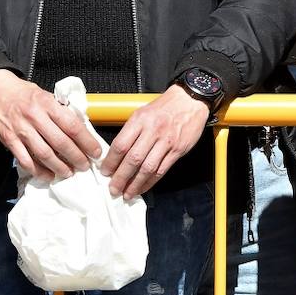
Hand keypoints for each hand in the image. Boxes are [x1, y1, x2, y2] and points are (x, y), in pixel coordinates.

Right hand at [0, 69, 101, 181]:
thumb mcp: (48, 95)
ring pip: (44, 154)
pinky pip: (25, 160)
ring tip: (68, 173)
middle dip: (76, 157)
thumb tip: (81, 128)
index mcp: (48, 105)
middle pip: (60, 143)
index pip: (72, 126)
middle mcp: (35, 118)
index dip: (86, 141)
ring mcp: (21, 130)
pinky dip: (37, 170)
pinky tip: (47, 175)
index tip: (95, 151)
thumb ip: (62, 111)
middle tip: (84, 165)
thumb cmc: (25, 94)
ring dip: (59, 166)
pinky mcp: (9, 140)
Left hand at [99, 84, 209, 198]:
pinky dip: (151, 181)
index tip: (105, 172)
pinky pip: (162, 169)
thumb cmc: (165, 107)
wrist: (190, 101)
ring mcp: (166, 141)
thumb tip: (117, 154)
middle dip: (121, 177)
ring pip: (147, 168)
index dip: (111, 162)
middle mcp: (153, 131)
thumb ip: (130, 132)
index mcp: (140, 120)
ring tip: (127, 193)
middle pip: (133, 159)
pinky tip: (143, 187)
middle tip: (113, 188)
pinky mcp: (178, 149)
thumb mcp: (142, 113)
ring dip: (135, 183)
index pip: (120, 145)